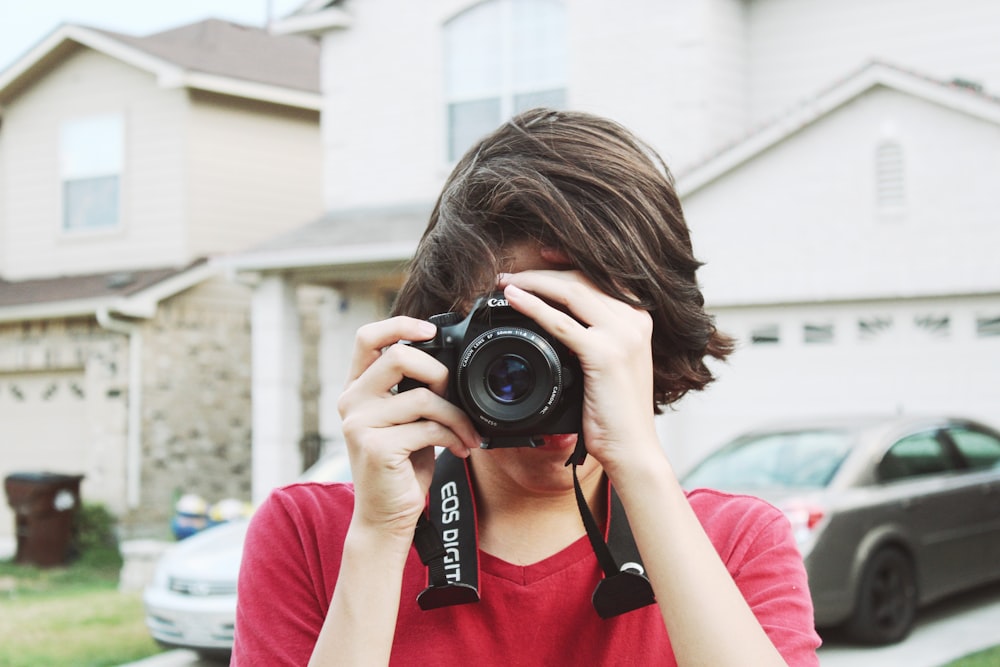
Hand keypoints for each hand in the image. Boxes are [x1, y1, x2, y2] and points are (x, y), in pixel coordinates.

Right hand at [337, 316, 479, 539]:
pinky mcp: (376, 447)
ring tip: (467, 433)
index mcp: (356, 388)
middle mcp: (351, 401)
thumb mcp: (404, 420)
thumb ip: (411, 390)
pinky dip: (453, 436)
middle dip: (439, 373)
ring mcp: (360, 424)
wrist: (386, 518)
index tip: (431, 331)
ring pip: (422, 396)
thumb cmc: (401, 466)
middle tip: (454, 397)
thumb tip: (447, 364)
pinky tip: (460, 449)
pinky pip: (428, 427)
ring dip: (456, 415)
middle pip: (399, 356)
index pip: (367, 337)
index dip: (400, 324)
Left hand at [496, 271, 662, 475]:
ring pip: (571, 290)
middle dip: (542, 272)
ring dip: (532, 283)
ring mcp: (622, 335)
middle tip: (510, 275)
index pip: (601, 276)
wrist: (632, 448)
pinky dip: (533, 306)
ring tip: (505, 283)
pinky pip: (561, 322)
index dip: (568, 261)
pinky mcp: (605, 354)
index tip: (542, 254)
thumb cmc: (616, 413)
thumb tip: (557, 319)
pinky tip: (513, 299)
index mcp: (638, 319)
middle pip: (582, 278)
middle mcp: (635, 320)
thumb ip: (593, 338)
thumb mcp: (610, 365)